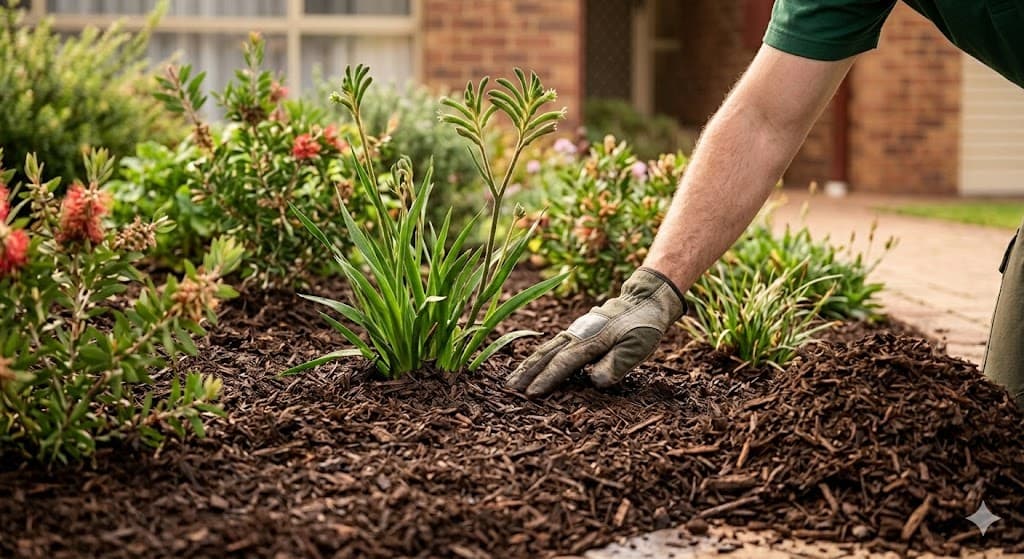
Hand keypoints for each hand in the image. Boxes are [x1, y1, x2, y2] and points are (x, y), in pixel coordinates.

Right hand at [506, 267, 685, 396]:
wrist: (643, 301)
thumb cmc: (642, 326)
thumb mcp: (636, 347)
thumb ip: (616, 364)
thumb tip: (595, 381)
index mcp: (589, 342)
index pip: (562, 364)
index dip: (546, 380)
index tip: (531, 395)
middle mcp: (575, 336)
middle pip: (545, 356)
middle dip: (526, 373)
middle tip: (508, 390)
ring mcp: (573, 332)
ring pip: (543, 350)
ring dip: (526, 365)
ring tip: (511, 380)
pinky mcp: (574, 332)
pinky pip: (550, 346)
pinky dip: (536, 357)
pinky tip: (529, 365)